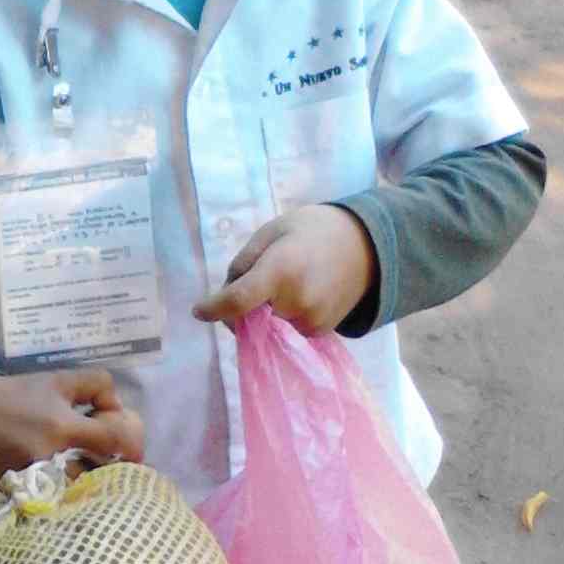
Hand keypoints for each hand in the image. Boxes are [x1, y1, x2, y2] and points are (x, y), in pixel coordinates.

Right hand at [0, 370, 144, 489]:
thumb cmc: (17, 394)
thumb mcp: (58, 379)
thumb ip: (96, 385)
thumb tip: (117, 408)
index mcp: (63, 427)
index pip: (112, 442)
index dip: (130, 444)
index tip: (133, 450)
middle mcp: (51, 458)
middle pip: (99, 477)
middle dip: (111, 471)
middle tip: (114, 467)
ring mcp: (34, 481)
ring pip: (77, 495)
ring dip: (88, 488)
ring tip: (91, 480)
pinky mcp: (19, 494)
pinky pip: (52, 503)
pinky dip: (63, 497)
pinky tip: (67, 489)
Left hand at [193, 204, 378, 333]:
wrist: (366, 246)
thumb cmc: (311, 230)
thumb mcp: (271, 232)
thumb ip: (244, 263)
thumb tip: (227, 294)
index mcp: (280, 270)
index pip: (238, 300)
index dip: (213, 308)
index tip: (198, 310)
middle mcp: (295, 302)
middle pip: (248, 317)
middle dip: (239, 305)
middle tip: (254, 278)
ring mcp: (309, 321)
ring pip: (265, 327)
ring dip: (261, 313)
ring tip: (283, 282)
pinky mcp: (319, 332)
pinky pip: (285, 331)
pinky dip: (280, 318)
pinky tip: (296, 293)